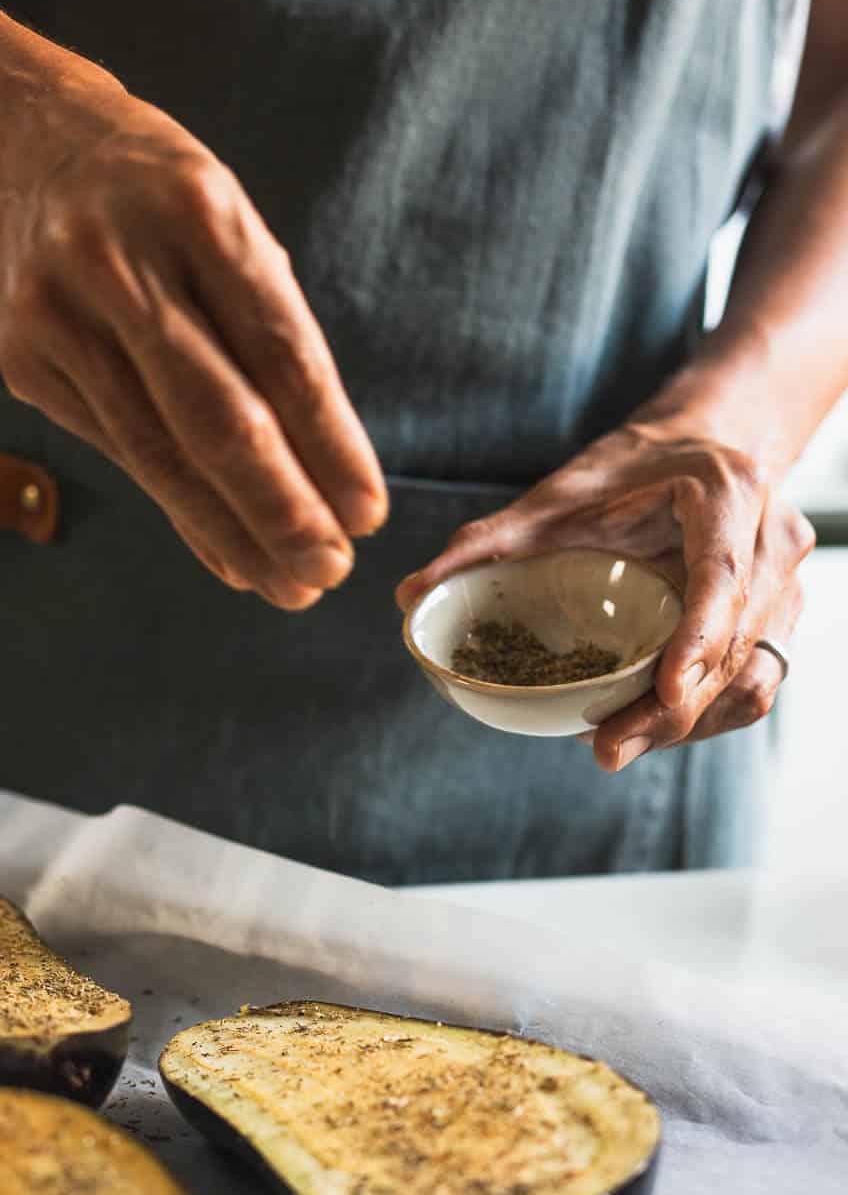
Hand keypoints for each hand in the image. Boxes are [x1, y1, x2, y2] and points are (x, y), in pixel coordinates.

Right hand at [0, 68, 387, 608]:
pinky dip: (179, 509)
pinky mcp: (25, 361)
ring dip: (231, 531)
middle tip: (331, 570)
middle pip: (216, 415)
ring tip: (287, 583)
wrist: (7, 137)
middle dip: (282, 507)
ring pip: (160, 451)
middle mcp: (121, 263)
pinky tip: (224, 551)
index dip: (328, 441)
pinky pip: (118, 452)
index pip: (279, 351)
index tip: (368, 510)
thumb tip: (323, 458)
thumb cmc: (149, 189)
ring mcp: (60, 315)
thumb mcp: (220, 213)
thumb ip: (264, 318)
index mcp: (198, 210)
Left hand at [395, 414, 814, 768]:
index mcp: (725, 493)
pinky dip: (703, 716)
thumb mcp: (557, 493)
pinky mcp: (779, 616)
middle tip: (607, 748)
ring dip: (690, 724)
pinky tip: (647, 729)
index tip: (666, 693)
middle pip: (738, 643)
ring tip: (616, 746)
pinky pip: (754, 682)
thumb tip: (409, 595)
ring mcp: (786, 581)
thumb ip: (487, 540)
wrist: (697, 446)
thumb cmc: (627, 468)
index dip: (700, 640)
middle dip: (675, 708)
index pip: (723, 576)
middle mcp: (771, 538)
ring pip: (754, 675)